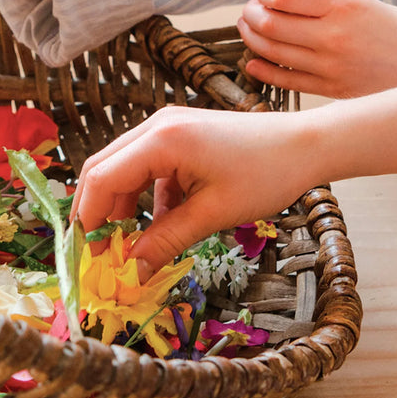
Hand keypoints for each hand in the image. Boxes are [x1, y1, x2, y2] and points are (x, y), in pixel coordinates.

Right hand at [71, 106, 318, 273]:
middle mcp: (158, 126)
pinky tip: (163, 224)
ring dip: (123, 206)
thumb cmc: (266, 175)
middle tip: (101, 254)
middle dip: (98, 213)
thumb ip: (166, 241)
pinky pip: (149, 166)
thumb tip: (131, 272)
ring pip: (125, 168)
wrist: (307, 145)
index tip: (90, 257)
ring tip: (130, 245)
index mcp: (162, 140)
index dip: (89, 220)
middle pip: (105, 170)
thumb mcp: (213, 214)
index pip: (102, 179)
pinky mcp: (183, 134)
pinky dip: (147, 196)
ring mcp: (169, 126)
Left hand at [237, 0, 396, 97]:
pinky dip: (262, 68)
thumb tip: (280, 0)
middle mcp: (334, 36)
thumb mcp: (366, 4)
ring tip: (250, 31)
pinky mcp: (332, 90)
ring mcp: (332, 67)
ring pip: (272, 51)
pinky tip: (255, 61)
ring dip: (252, 38)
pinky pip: (285, 79)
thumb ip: (324, 3)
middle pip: (269, 23)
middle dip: (250, 14)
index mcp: (345, 6)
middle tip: (249, 11)